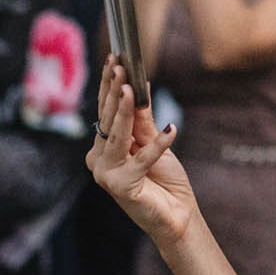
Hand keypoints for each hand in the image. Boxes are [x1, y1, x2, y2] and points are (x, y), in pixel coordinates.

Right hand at [86, 58, 196, 241]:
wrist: (177, 215)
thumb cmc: (164, 180)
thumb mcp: (153, 142)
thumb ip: (142, 120)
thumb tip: (139, 87)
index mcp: (103, 148)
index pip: (105, 110)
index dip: (109, 85)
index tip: (114, 59)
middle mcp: (98, 160)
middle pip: (108, 119)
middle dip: (115, 91)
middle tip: (120, 66)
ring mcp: (106, 174)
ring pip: (117, 135)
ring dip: (126, 111)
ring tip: (132, 89)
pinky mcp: (121, 187)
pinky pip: (141, 159)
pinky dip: (158, 145)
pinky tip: (172, 130)